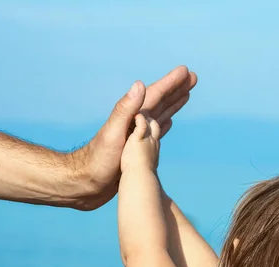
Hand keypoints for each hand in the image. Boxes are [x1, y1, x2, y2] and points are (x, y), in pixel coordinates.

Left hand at [70, 66, 196, 209]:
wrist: (85, 184)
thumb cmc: (97, 161)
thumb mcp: (113, 134)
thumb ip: (125, 110)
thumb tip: (140, 84)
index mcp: (132, 117)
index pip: (155, 95)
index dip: (171, 83)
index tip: (186, 71)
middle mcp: (135, 123)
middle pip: (160, 102)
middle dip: (176, 89)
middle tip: (193, 77)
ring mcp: (136, 136)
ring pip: (160, 115)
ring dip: (173, 104)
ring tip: (186, 95)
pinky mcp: (136, 149)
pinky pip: (155, 132)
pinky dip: (164, 125)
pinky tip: (169, 122)